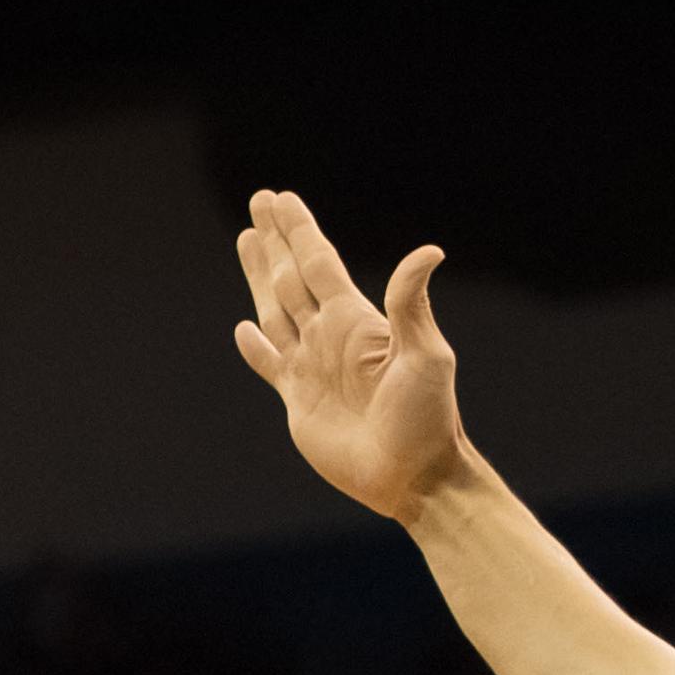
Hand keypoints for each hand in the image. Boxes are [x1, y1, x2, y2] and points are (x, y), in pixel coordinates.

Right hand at [231, 189, 465, 521]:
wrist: (411, 475)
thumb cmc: (426, 417)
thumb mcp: (426, 356)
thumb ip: (411, 303)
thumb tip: (429, 250)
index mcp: (355, 320)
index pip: (319, 262)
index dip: (299, 230)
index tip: (280, 198)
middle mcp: (330, 337)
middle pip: (292, 276)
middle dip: (276, 240)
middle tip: (259, 201)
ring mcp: (312, 368)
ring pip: (276, 310)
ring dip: (260, 277)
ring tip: (247, 241)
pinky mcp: (299, 402)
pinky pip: (270, 365)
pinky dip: (255, 348)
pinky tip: (244, 330)